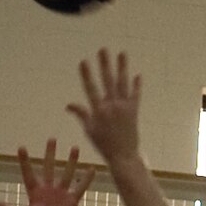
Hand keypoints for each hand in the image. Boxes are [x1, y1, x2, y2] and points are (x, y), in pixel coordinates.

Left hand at [0, 138, 95, 205]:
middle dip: (50, 154)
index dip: (25, 161)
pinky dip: (86, 179)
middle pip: (48, 168)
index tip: (21, 147)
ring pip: (66, 174)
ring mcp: (61, 195)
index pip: (28, 174)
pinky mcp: (72, 202)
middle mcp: (48, 192)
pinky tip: (91, 169)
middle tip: (51, 139)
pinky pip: (80, 187)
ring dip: (70, 161)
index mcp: (35, 194)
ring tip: (74, 147)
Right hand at [66, 50, 142, 166]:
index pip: (91, 89)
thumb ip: (81, 114)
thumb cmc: (104, 145)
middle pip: (108, 80)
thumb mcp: (89, 131)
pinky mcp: (134, 110)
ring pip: (123, 82)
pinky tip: (137, 74)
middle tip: (103, 49)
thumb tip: (68, 104)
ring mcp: (124, 107)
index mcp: (99, 111)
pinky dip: (136, 85)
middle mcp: (112, 106)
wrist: (123, 156)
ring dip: (122, 67)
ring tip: (122, 53)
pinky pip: (135, 94)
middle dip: (105, 64)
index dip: (87, 75)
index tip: (83, 61)